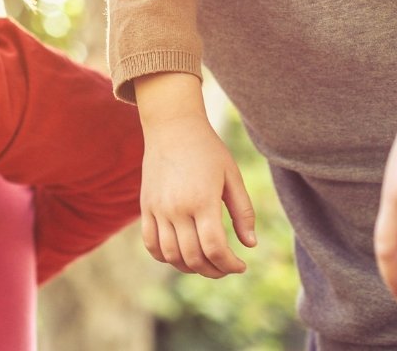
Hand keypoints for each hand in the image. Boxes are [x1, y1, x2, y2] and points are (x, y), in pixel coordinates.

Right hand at [135, 72, 256, 278]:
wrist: (172, 127)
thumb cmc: (208, 149)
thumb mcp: (232, 176)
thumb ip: (243, 211)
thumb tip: (250, 245)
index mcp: (202, 200)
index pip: (215, 248)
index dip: (230, 265)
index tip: (241, 265)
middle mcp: (177, 208)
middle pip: (193, 257)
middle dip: (214, 270)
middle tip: (226, 267)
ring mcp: (158, 209)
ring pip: (171, 256)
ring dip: (190, 268)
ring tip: (206, 263)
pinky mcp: (146, 207)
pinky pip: (150, 244)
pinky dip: (165, 257)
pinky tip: (181, 254)